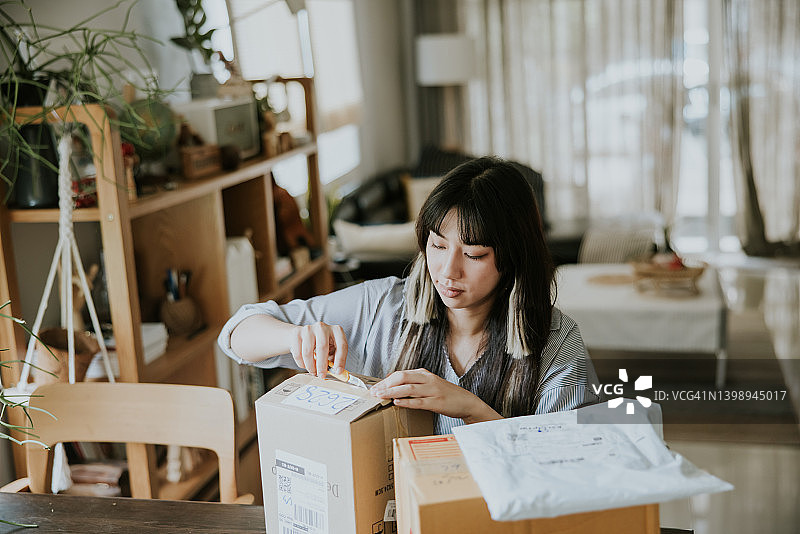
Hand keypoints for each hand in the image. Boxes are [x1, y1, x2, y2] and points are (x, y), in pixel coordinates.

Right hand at [288, 322, 347, 377]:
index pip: (341, 345)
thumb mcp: (332, 349)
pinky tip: (305, 365)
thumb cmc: (322, 344)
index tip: (338, 371)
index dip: (340, 360)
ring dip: (310, 366)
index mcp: (336, 330)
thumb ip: (335, 360)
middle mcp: (322, 327)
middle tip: (322, 375)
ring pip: (308, 352)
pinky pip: (298, 353)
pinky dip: (301, 363)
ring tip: (313, 371)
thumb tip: (337, 372)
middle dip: (322, 365)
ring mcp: (309, 329)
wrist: (304, 335)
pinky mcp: (297, 333)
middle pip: (322, 348)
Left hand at [369, 368, 501, 423]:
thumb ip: (414, 384)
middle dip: (386, 385)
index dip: (385, 381)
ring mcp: (432, 391)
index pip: (401, 374)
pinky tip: (397, 403)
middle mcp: (428, 379)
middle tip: (374, 392)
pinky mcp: (437, 403)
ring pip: (409, 389)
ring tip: (380, 396)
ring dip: (392, 393)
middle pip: (403, 377)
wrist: (466, 401)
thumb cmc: (445, 394)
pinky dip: (407, 402)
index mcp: (424, 374)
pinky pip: (419, 402)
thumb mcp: (429, 384)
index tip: (374, 387)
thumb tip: (393, 387)